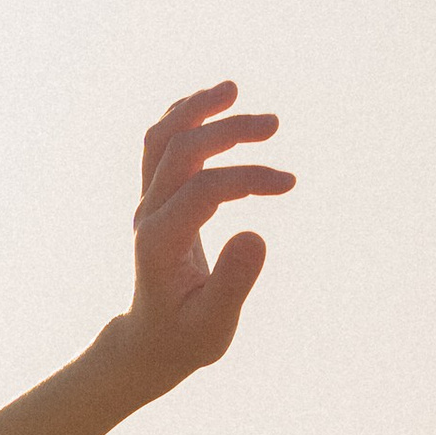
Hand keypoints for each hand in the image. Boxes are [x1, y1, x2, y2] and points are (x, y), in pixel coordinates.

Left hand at [106, 82, 294, 399]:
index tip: (287, 184)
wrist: (152, 343)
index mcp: (160, 244)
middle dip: (226, 131)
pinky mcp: (157, 197)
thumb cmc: (186, 338)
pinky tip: (219, 106)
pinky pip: (163, 144)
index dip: (247, 178)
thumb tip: (257, 234)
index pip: (203, 189)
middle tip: (273, 125)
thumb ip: (233, 283)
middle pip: (178, 149)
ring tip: (233, 91)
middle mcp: (148, 215)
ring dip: (197, 110)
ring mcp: (148, 203)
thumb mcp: (214, 325)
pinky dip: (188, 118)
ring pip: (162, 138)